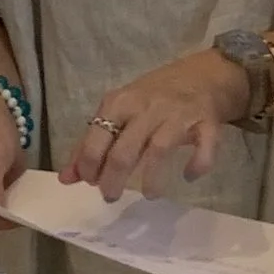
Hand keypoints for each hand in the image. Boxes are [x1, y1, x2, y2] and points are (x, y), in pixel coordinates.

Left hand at [63, 49, 247, 200]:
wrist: (202, 75)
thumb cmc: (152, 97)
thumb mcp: (118, 111)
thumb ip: (91, 144)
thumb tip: (66, 178)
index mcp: (120, 103)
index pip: (96, 138)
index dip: (88, 166)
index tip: (90, 183)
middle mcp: (147, 108)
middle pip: (124, 150)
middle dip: (113, 180)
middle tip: (110, 197)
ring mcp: (178, 115)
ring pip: (159, 150)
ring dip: (152, 179)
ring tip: (149, 195)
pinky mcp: (207, 123)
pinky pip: (203, 147)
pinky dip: (197, 164)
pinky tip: (188, 176)